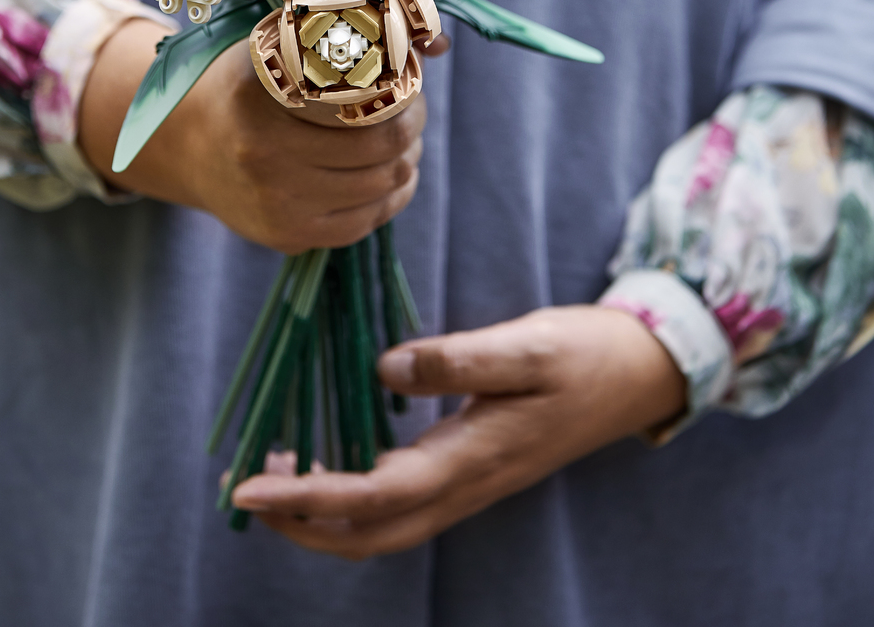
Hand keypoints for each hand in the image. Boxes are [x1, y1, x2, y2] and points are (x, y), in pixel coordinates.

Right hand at [79, 20, 442, 252]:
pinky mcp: (287, 238)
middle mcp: (265, 160)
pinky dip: (389, 198)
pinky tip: (390, 176)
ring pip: (381, 190)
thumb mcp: (276, 48)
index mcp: (262, 103)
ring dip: (406, 162)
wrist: (186, 145)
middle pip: (382, 153)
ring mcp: (276, 207)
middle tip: (414, 107)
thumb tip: (436, 43)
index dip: (406, 94)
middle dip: (413, 127)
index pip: (369, 110)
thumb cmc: (244, 85)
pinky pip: (363, 224)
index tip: (411, 80)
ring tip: (404, 140)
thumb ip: (344, 37)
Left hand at [231, 304, 686, 555]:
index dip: (307, 497)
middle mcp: (466, 485)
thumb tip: (384, 370)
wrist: (639, 374)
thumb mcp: (527, 345)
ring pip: (383, 526)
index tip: (248, 487)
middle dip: (300, 524)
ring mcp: (470, 483)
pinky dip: (352, 493)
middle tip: (241, 490)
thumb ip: (459, 359)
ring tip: (270, 472)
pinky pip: (400, 500)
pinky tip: (329, 451)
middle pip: (369, 535)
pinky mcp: (471, 469)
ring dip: (322, 515)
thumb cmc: (583, 354)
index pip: (374, 496)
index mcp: (473, 458)